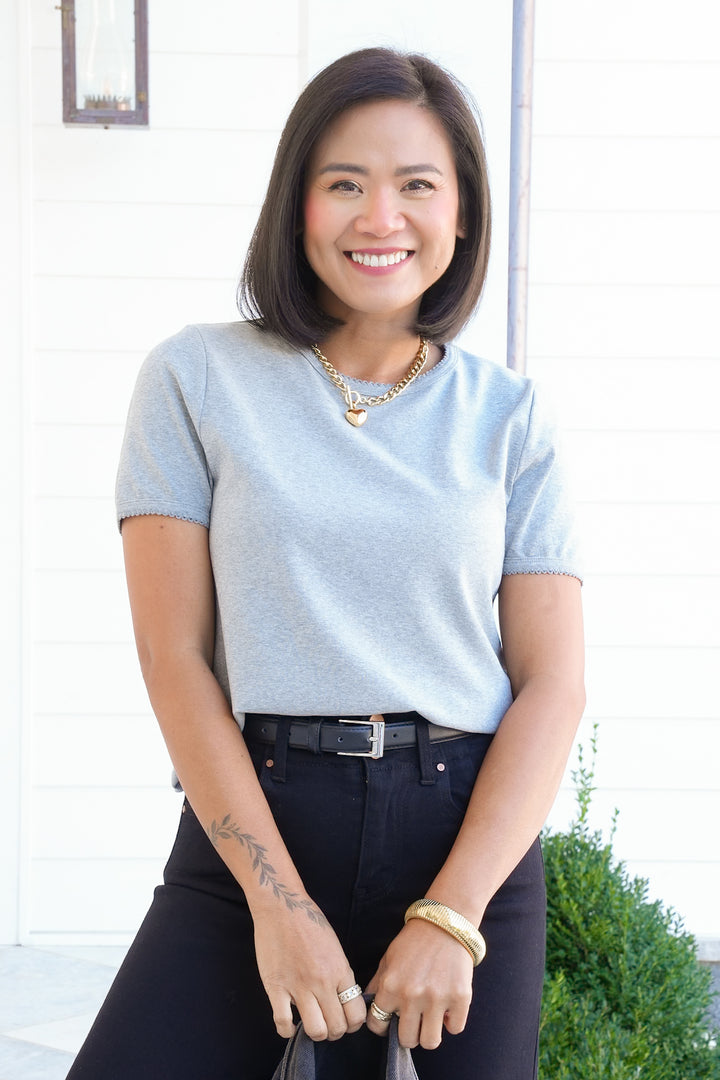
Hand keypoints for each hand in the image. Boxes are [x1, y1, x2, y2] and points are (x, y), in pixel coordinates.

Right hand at [253, 905, 366, 1041]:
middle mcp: (322, 982)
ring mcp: (298, 987)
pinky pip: (283, 1023)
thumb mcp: (335, 946)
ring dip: (316, 1034)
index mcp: (340, 970)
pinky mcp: (276, 988)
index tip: (346, 1021)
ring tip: (313, 1025)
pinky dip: (287, 1031)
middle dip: (336, 1032)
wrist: (282, 907)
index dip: (353, 1024)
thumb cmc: (310, 921)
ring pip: (315, 1031)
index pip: (356, 1013)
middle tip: (329, 1025)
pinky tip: (289, 1025)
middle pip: (337, 1027)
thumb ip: (340, 973)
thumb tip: (344, 997)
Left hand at [365, 918, 473, 1049]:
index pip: (378, 1025)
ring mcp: (437, 998)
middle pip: (407, 1039)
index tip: (391, 1019)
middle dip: (409, 1032)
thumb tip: (370, 1009)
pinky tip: (448, 1006)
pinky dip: (452, 1021)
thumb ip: (377, 986)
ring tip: (430, 1018)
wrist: (445, 923)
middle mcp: (412, 995)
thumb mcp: (388, 960)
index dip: (383, 1024)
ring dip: (430, 1033)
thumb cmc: (413, 942)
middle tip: (414, 1020)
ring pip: (430, 1042)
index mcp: (391, 986)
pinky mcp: (460, 997)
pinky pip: (455, 1028)